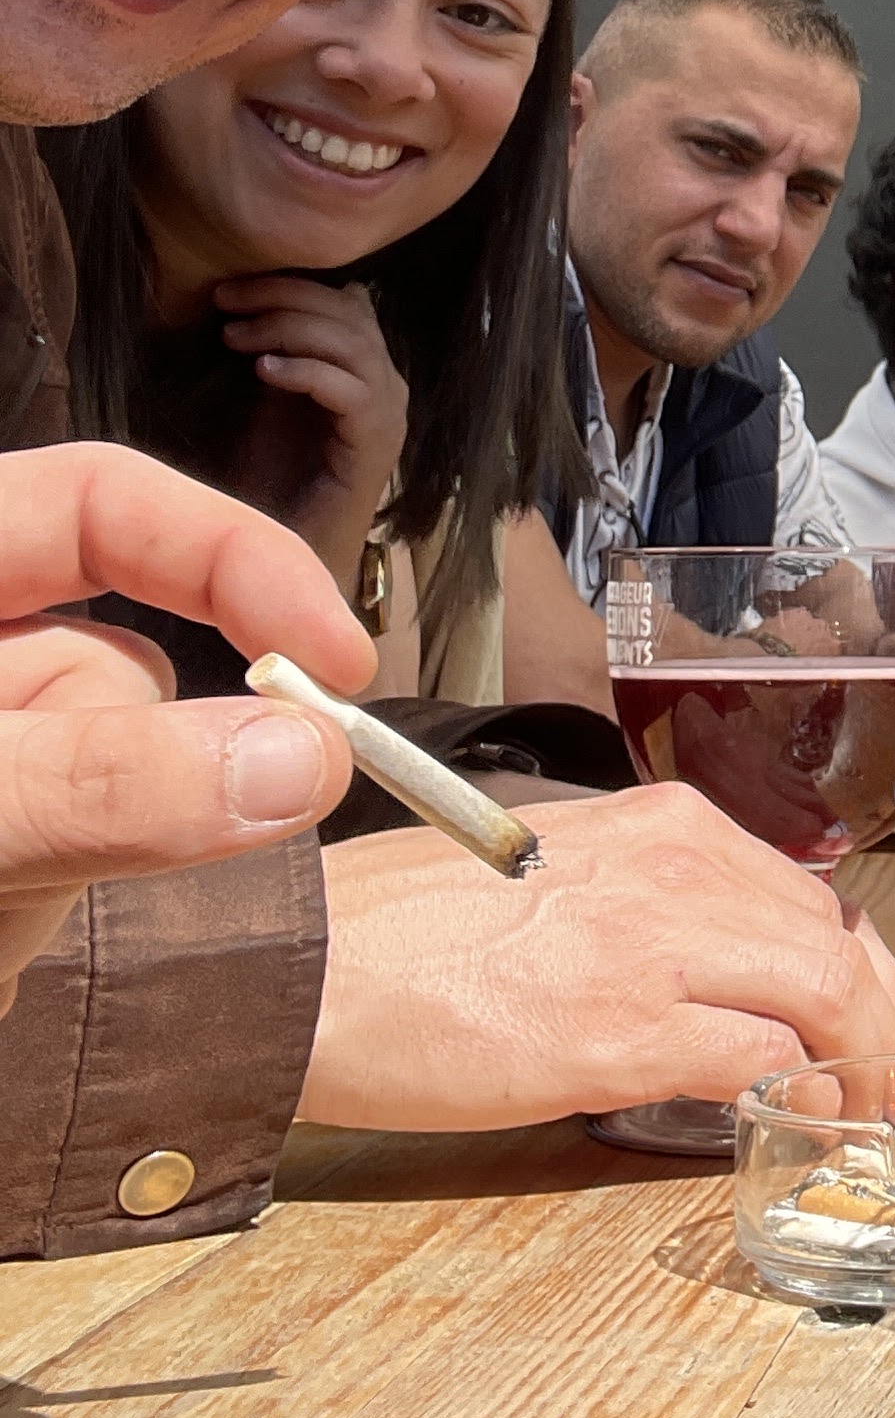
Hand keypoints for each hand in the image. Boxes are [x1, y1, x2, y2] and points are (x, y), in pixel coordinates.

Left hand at [0, 446, 370, 1008]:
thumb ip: (109, 784)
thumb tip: (307, 759)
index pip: (98, 500)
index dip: (228, 555)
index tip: (338, 660)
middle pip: (123, 632)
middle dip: (179, 722)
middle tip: (284, 785)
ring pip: (114, 742)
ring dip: (114, 815)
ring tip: (20, 890)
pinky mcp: (6, 833)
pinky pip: (91, 819)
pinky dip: (88, 862)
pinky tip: (14, 917)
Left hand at [213, 274, 408, 582]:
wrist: (289, 557)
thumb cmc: (270, 483)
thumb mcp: (267, 399)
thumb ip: (275, 350)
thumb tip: (247, 298)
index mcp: (363, 370)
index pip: (344, 299)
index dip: (290, 283)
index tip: (228, 290)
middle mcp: (386, 386)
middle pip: (350, 310)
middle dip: (283, 295)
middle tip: (226, 302)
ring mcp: (388, 414)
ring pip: (352, 342)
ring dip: (288, 328)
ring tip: (235, 337)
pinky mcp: (377, 444)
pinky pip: (350, 388)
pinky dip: (306, 370)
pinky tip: (263, 369)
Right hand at [301, 783, 894, 1128]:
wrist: (305, 968)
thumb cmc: (403, 933)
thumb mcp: (554, 879)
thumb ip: (654, 911)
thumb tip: (736, 975)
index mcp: (659, 826)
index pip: (809, 896)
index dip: (873, 970)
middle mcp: (672, 868)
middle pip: (837, 944)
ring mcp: (652, 949)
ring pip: (820, 996)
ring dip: (872, 1067)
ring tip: (886, 1124)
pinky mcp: (618, 1033)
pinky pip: (754, 1063)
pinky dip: (802, 1099)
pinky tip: (813, 1127)